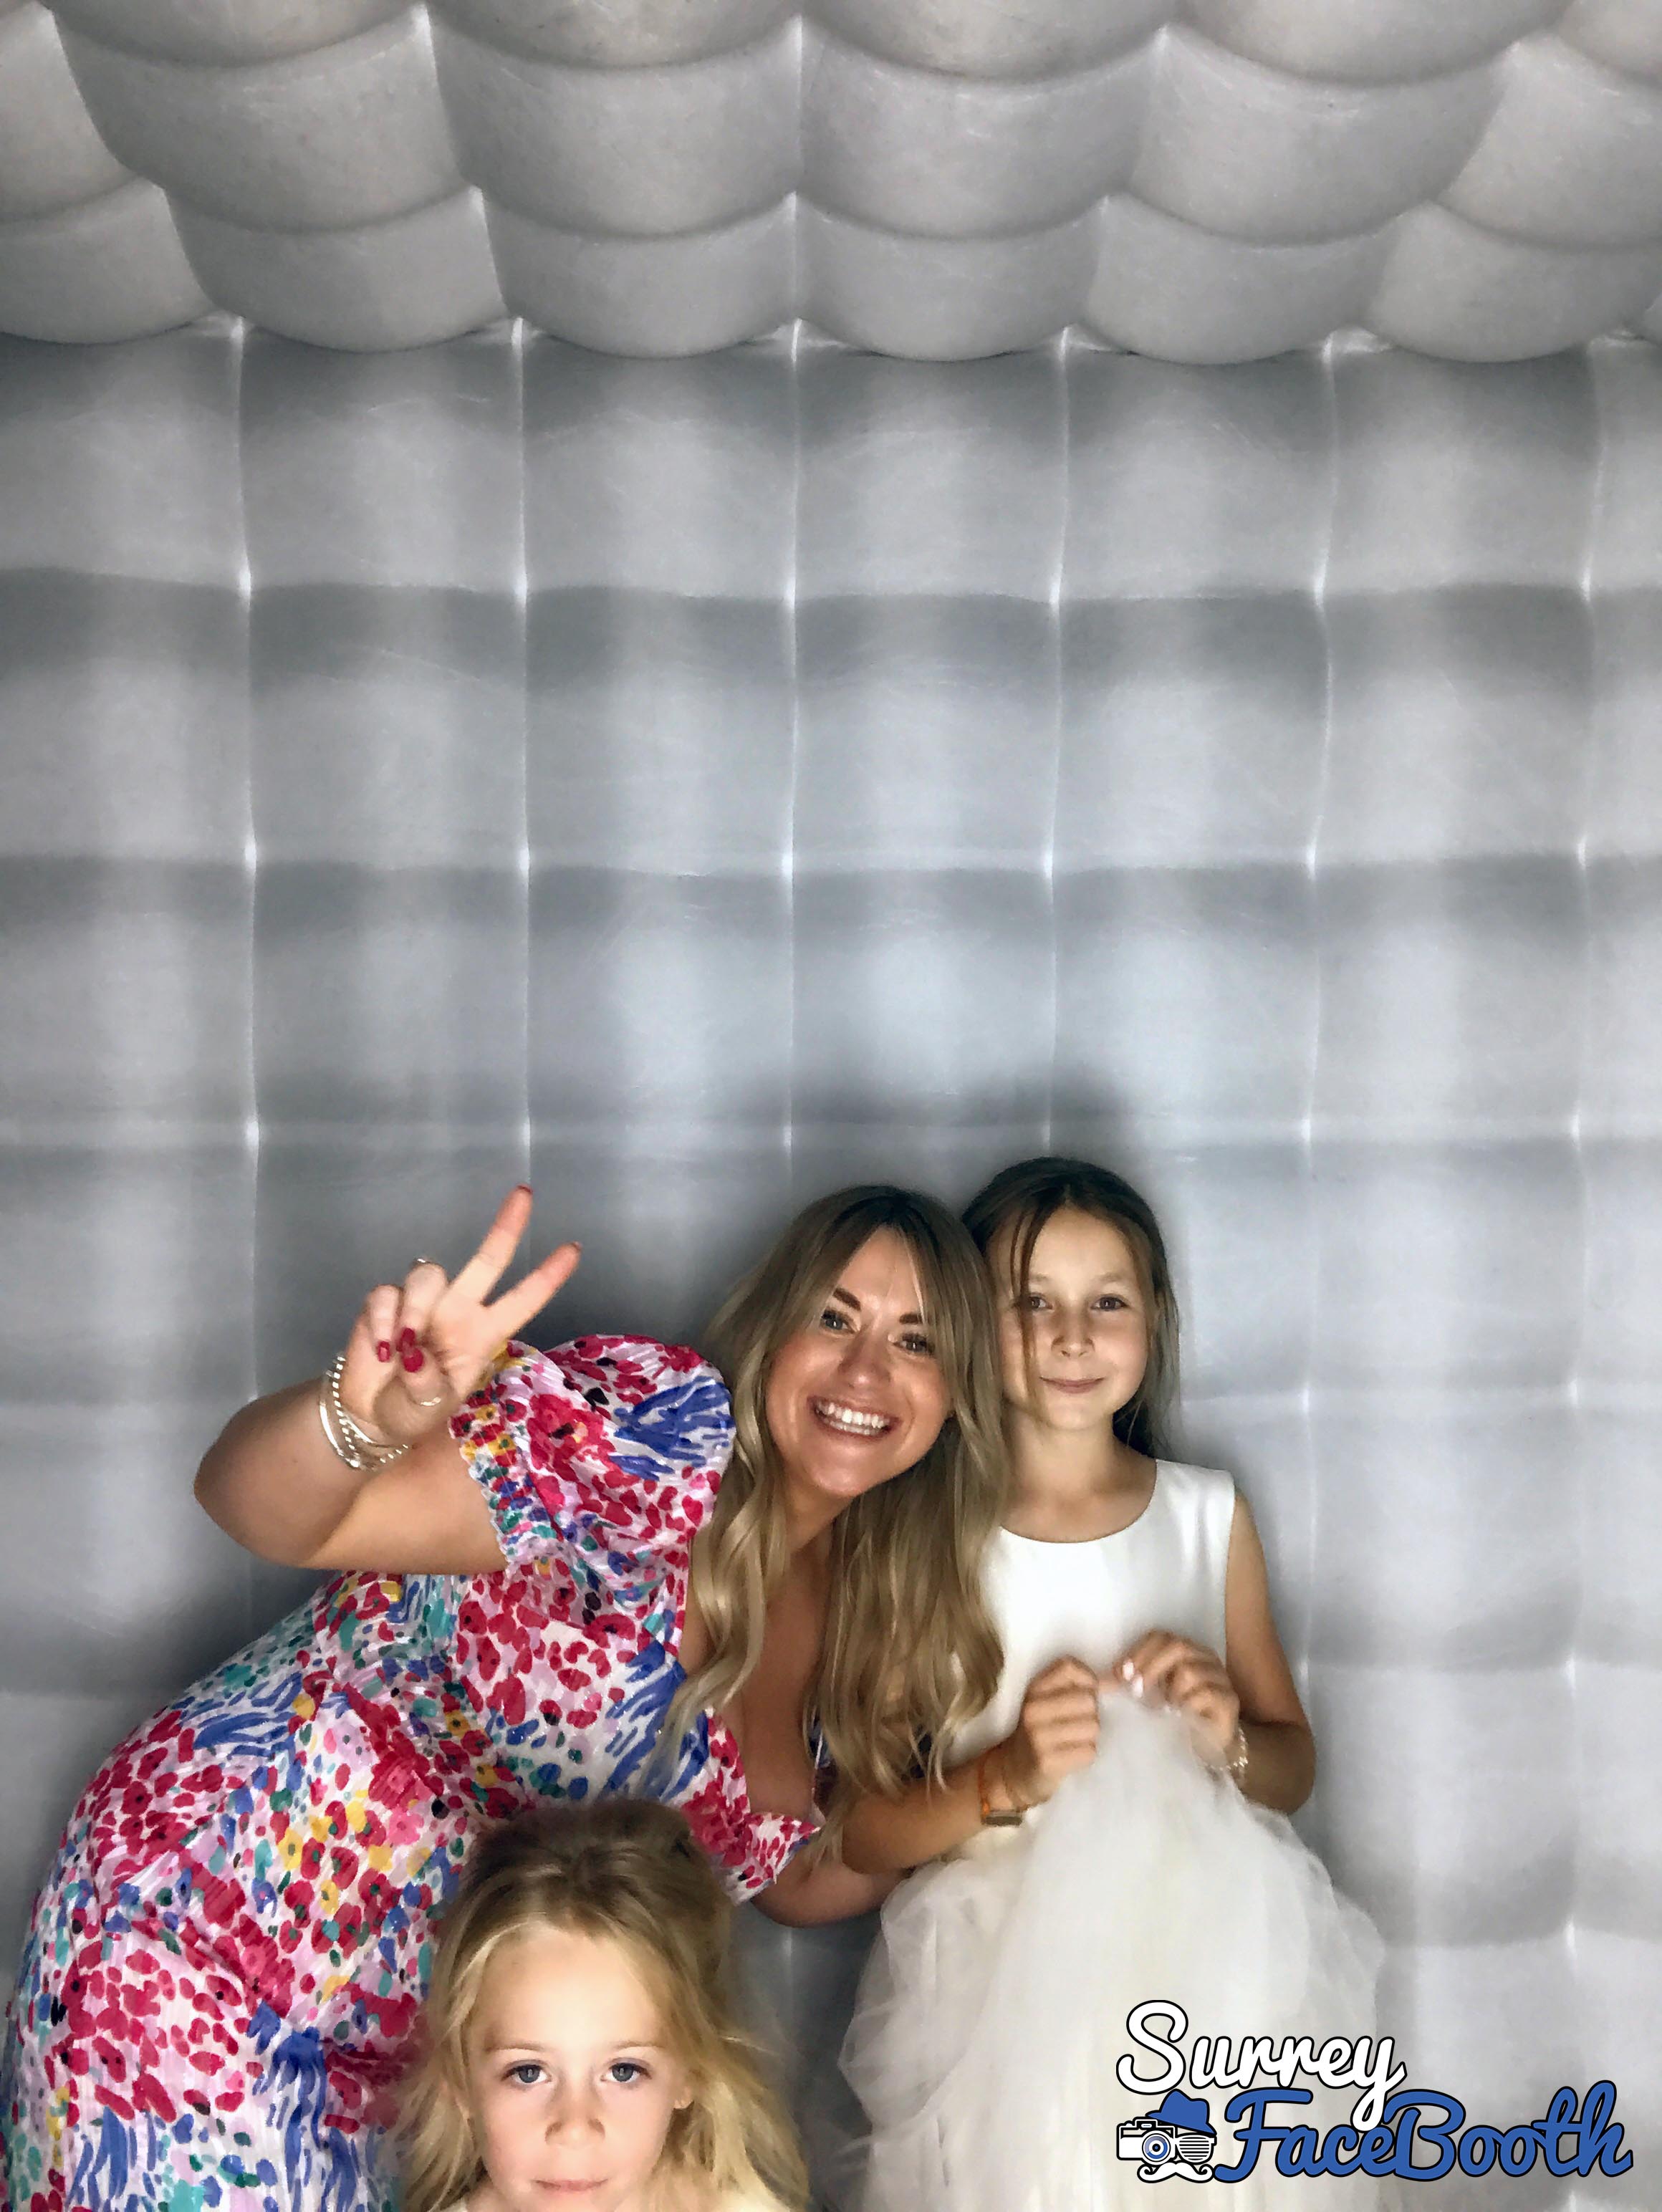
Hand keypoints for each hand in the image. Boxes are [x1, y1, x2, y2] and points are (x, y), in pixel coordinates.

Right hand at [338, 1186, 580, 1446]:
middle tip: (525, 1195)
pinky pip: (387, 1294)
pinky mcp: (385, 1303)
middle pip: (487, 1260)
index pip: (521, 1301)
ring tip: (399, 1351)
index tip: (573, 1249)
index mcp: (482, 1334)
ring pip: (429, 1275)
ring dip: (414, 1311)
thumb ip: (426, 1386)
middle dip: (505, 1228)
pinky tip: (379, 1351)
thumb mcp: (427, 1410)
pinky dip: (383, 1322)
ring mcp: (423, 1303)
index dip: (546, 1277)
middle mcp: (458, 1310)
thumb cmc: (412, 1411)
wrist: (369, 1415)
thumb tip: (413, 1355)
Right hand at [996, 1656, 1102, 1808]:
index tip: (1088, 1694)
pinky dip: (1086, 1755)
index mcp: (1034, 1689)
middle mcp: (1033, 1709)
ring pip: (1092, 1726)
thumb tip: (1117, 1681)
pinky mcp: (1048, 1762)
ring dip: (1091, 1737)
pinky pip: (1089, 1751)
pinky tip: (1073, 1756)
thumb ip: (1079, 1688)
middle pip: (1088, 1700)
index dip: (1088, 1679)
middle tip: (1079, 1725)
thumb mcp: (1049, 1703)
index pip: (1068, 1667)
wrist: (1015, 1772)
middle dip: (1091, 1714)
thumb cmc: (1040, 1733)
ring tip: (1075, 1741)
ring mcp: (1039, 1736)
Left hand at [1108, 1629, 1239, 1765]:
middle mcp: (1206, 1658)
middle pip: (1176, 1646)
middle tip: (1135, 1690)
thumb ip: (1133, 1682)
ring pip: (1189, 1671)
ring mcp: (1220, 1677)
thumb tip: (1101, 1681)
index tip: (1120, 1674)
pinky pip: (1204, 1694)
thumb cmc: (1179, 1717)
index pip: (1161, 1636)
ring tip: (1166, 1708)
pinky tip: (1182, 1716)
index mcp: (1187, 1650)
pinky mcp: (1229, 1700)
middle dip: (1150, 1667)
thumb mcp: (1153, 1694)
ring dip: (1170, 1692)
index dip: (1138, 1651)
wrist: (1210, 1747)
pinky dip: (1187, 1706)